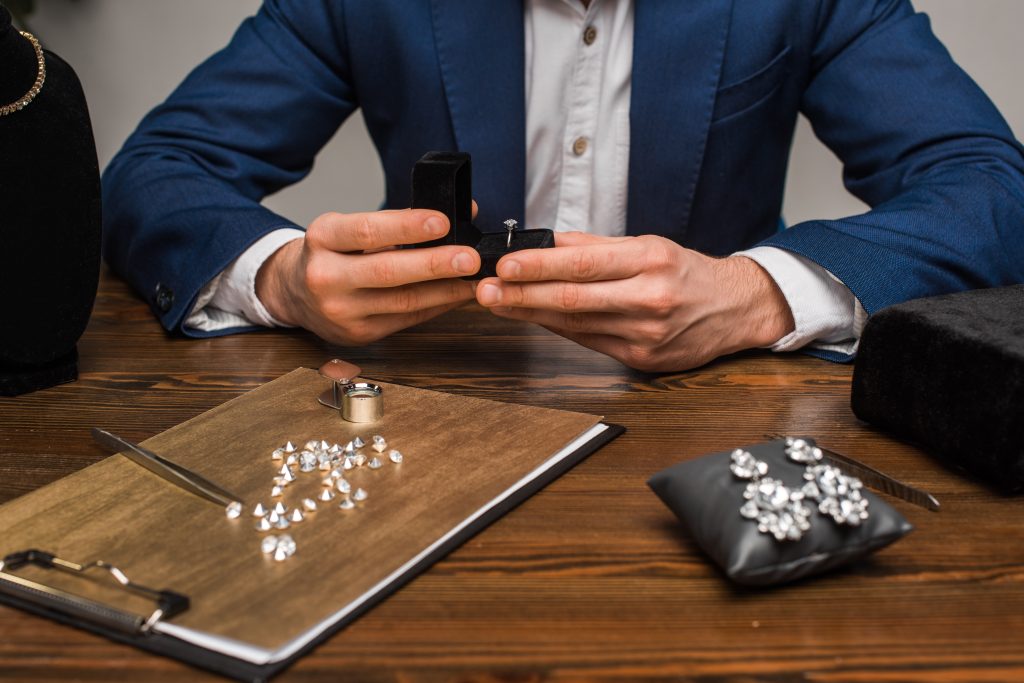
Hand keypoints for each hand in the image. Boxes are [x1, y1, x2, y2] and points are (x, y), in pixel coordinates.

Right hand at [256, 208, 479, 344]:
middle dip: (435, 264)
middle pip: (387, 271)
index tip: (442, 221)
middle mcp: (326, 276)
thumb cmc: (331, 253)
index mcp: (322, 238)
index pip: (367, 230)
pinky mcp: (358, 334)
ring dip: (445, 290)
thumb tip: (464, 212)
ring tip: (474, 278)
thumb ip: (401, 222)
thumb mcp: (349, 227)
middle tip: (470, 258)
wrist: (292, 291)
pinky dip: (436, 306)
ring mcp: (340, 311)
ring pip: (402, 301)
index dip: (407, 226)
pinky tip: (457, 294)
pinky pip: (406, 320)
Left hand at [475, 232, 794, 370]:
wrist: (735, 309)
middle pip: (574, 297)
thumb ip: (596, 246)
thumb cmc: (687, 273)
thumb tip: (547, 241)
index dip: (539, 265)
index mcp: (650, 260)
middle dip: (523, 294)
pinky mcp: (643, 360)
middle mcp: (649, 298)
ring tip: (498, 303)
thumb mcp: (648, 246)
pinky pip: (590, 342)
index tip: (504, 264)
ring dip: (532, 314)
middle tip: (486, 290)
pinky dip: (560, 330)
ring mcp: (646, 334)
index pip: (584, 263)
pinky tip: (536, 319)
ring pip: (576, 324)